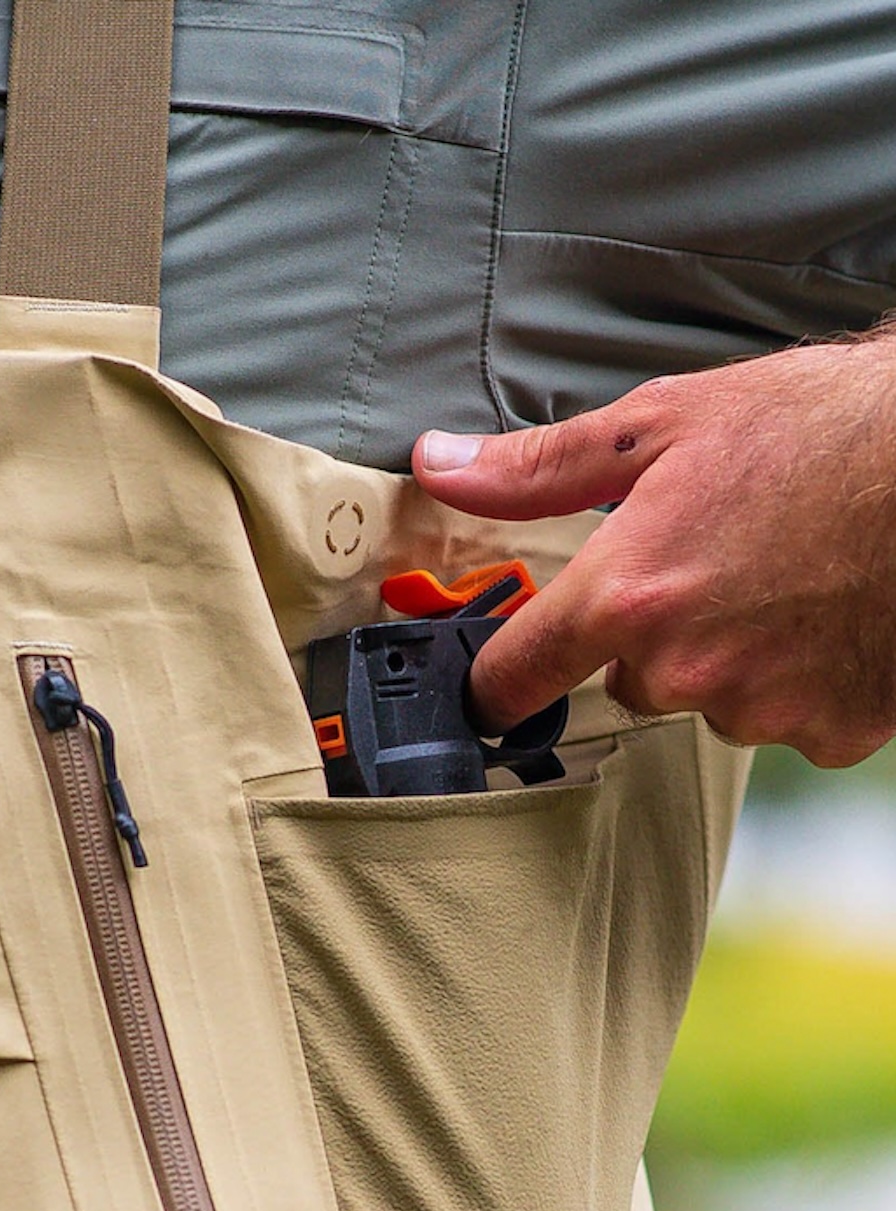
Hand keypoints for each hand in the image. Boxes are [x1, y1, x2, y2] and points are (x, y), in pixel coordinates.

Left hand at [411, 334, 895, 766]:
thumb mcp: (666, 422)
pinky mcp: (829, 731)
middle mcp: (682, 668)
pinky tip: (830, 614)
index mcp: (626, 597)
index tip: (493, 685)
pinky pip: (787, 718)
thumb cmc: (824, 427)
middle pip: (626, 679)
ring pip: (709, 699)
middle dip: (655, 633)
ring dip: (732, 655)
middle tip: (716, 561)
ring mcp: (760, 707)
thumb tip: (438, 467)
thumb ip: (539, 468)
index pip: (513, 679)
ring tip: (787, 578)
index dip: (495, 682)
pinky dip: (802, 678)